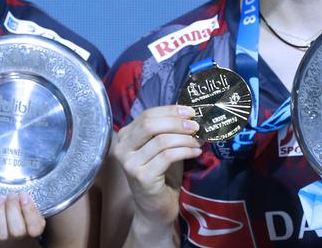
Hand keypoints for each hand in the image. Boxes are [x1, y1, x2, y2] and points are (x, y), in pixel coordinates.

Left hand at [0, 193, 43, 244]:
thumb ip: (30, 196)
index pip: (35, 228)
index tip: (25, 196)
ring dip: (0, 212)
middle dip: (13, 210)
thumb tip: (33, 188)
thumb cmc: (20, 197)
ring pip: (1, 233)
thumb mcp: (30, 196)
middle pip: (17, 231)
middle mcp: (18, 233)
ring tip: (0, 197)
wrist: (4, 200)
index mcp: (33, 225)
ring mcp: (3, 233)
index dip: (30, 213)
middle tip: (11, 195)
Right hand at [111, 105, 201, 225]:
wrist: (154, 209)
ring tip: (198, 142)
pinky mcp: (142, 177)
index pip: (147, 114)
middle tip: (196, 126)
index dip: (170, 111)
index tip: (190, 112)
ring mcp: (130, 163)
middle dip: (177, 123)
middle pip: (150, 124)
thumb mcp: (162, 148)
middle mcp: (122, 148)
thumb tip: (189, 114)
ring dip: (185, 139)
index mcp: (125, 137)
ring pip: (161, 140)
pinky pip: (167, 156)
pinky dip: (185, 151)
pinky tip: (195, 153)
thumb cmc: (161, 176)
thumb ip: (168, 131)